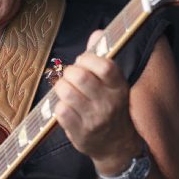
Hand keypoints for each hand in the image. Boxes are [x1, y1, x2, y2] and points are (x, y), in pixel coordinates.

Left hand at [53, 30, 141, 168]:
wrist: (116, 146)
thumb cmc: (111, 108)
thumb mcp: (114, 84)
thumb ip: (103, 58)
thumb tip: (97, 33)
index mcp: (119, 88)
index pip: (105, 66)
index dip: (88, 59)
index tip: (83, 61)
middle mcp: (108, 104)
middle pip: (80, 77)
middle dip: (70, 72)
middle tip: (71, 76)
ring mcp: (94, 119)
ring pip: (67, 92)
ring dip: (61, 87)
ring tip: (66, 90)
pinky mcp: (79, 132)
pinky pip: (60, 111)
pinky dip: (58, 105)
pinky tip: (65, 106)